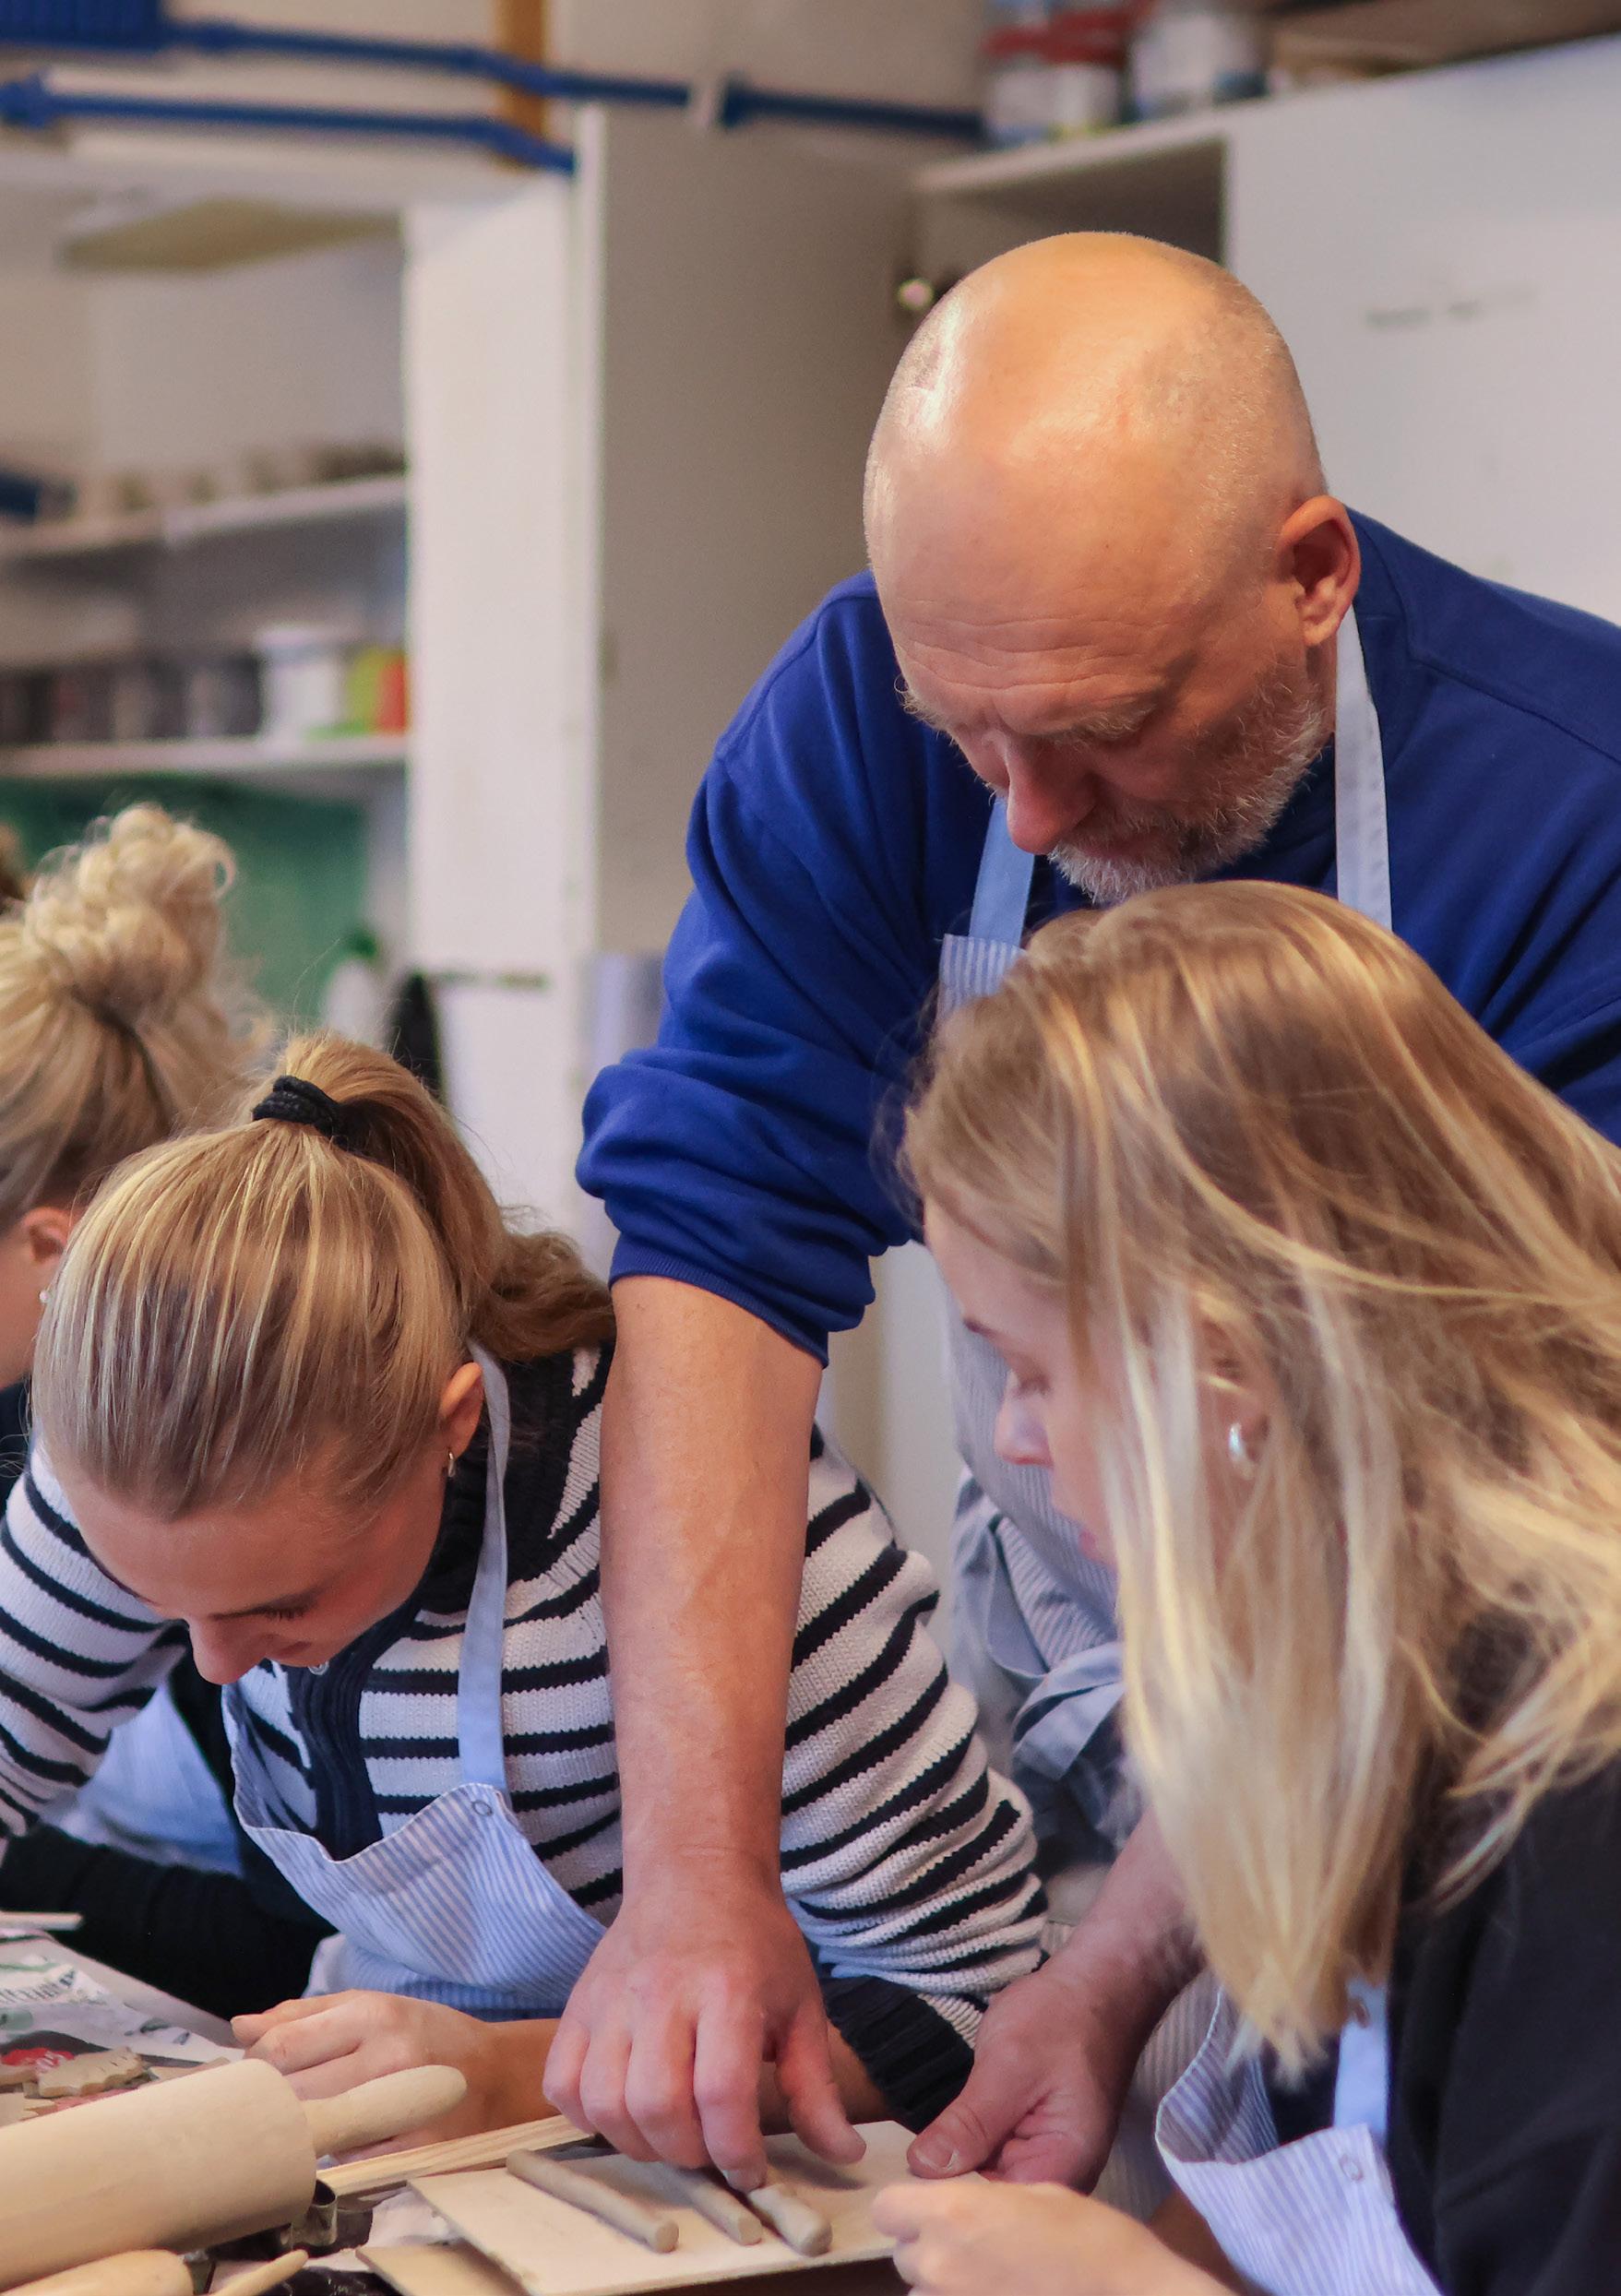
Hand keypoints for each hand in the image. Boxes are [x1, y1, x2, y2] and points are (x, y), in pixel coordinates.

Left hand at [234, 1990, 551, 2140]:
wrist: (497, 2076)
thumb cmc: (426, 2036)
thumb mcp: (372, 2008)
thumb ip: (304, 2015)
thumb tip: (240, 2027)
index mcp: (374, 2014)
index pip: (283, 2046)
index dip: (256, 2064)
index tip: (258, 2072)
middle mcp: (388, 2056)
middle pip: (291, 2090)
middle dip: (272, 2099)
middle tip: (279, 2100)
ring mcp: (401, 2106)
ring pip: (313, 2128)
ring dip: (300, 2127)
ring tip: (312, 2116)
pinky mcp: (411, 2149)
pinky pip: (345, 2160)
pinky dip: (334, 2153)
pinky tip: (344, 2141)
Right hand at [542, 1873, 862, 2188]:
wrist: (696, 1874)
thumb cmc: (755, 1944)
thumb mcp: (801, 2006)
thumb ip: (816, 2087)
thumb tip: (845, 2154)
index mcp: (728, 1988)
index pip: (722, 2092)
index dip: (736, 2150)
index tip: (752, 2169)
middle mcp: (662, 1991)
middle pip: (658, 2104)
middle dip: (688, 2152)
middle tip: (710, 2149)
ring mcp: (612, 1997)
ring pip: (605, 2101)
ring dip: (639, 2141)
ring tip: (671, 2134)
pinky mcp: (579, 2004)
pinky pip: (563, 2082)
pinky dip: (587, 2115)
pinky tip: (625, 2110)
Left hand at [873, 2179, 1220, 2295]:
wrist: (1144, 2291)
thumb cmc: (1099, 2224)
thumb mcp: (1039, 2160)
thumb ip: (970, 2142)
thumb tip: (926, 2161)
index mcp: (957, 2217)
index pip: (890, 2210)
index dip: (910, 2201)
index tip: (936, 2198)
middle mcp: (947, 2272)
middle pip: (908, 2256)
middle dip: (934, 2240)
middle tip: (983, 2227)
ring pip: (928, 2293)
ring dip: (951, 2278)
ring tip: (1003, 2264)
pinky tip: (1012, 2288)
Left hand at [906, 1955, 1146, 2187]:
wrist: (1093, 1988)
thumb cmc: (1061, 2020)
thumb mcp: (1009, 2066)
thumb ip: (970, 2123)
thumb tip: (922, 2169)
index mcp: (1062, 2170)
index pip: (998, 2214)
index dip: (949, 2208)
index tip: (905, 2198)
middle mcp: (1055, 2180)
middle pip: (990, 2204)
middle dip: (946, 2190)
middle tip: (898, 2177)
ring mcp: (1041, 2162)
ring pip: (983, 2182)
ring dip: (950, 2170)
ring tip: (906, 2161)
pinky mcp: (1026, 2143)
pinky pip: (987, 2160)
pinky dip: (962, 2151)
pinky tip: (933, 2145)